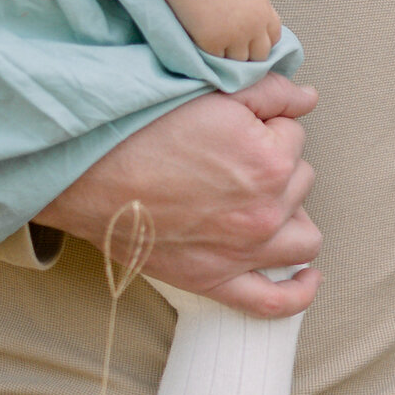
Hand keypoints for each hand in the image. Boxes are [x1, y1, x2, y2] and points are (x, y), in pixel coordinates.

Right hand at [37, 80, 320, 311]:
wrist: (87, 176)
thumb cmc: (140, 130)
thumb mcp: (210, 95)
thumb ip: (270, 93)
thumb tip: (307, 99)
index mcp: (270, 160)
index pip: (294, 135)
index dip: (266, 126)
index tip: (235, 126)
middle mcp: (266, 210)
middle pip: (300, 181)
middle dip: (277, 165)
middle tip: (233, 156)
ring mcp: (244, 251)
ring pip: (303, 237)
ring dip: (293, 216)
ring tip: (267, 202)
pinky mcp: (216, 280)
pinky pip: (274, 301)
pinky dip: (297, 292)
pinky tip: (307, 277)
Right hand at [146, 0, 285, 62]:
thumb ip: (251, 2)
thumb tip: (247, 16)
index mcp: (262, 7)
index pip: (273, 37)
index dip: (260, 40)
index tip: (247, 39)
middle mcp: (253, 24)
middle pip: (259, 55)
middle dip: (247, 53)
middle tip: (228, 49)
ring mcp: (234, 36)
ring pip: (238, 62)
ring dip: (227, 57)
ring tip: (212, 48)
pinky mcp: (211, 42)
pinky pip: (215, 60)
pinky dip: (208, 56)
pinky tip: (199, 46)